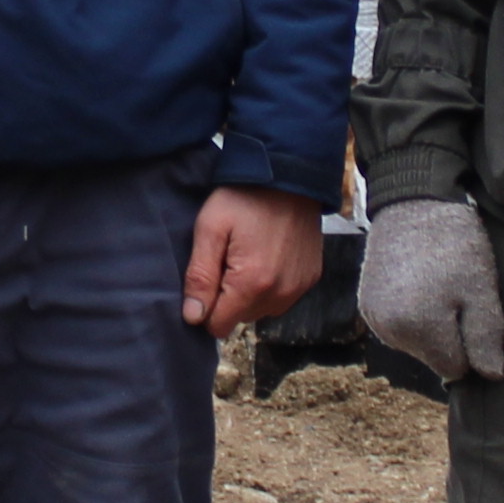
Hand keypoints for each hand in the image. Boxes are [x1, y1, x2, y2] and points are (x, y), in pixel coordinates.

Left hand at [186, 187, 326, 333]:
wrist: (289, 176)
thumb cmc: (245, 198)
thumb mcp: (210, 229)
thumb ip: (199, 277)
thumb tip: (193, 318)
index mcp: (251, 284)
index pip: (218, 326)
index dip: (206, 307)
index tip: (207, 277)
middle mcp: (280, 293)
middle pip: (240, 318)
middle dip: (228, 297)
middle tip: (228, 259)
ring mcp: (298, 287)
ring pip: (261, 310)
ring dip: (250, 293)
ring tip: (249, 255)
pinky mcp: (310, 278)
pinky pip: (282, 297)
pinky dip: (271, 285)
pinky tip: (268, 256)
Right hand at [353, 196, 503, 384]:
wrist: (413, 199)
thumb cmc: (454, 242)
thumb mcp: (481, 288)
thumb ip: (486, 337)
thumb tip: (491, 376)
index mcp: (419, 328)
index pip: (455, 369)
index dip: (471, 345)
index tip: (474, 311)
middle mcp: (388, 330)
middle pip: (433, 358)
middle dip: (449, 335)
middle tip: (457, 293)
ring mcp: (372, 317)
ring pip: (415, 344)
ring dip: (429, 325)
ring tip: (437, 285)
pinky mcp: (365, 304)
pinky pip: (397, 328)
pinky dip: (410, 314)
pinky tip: (419, 284)